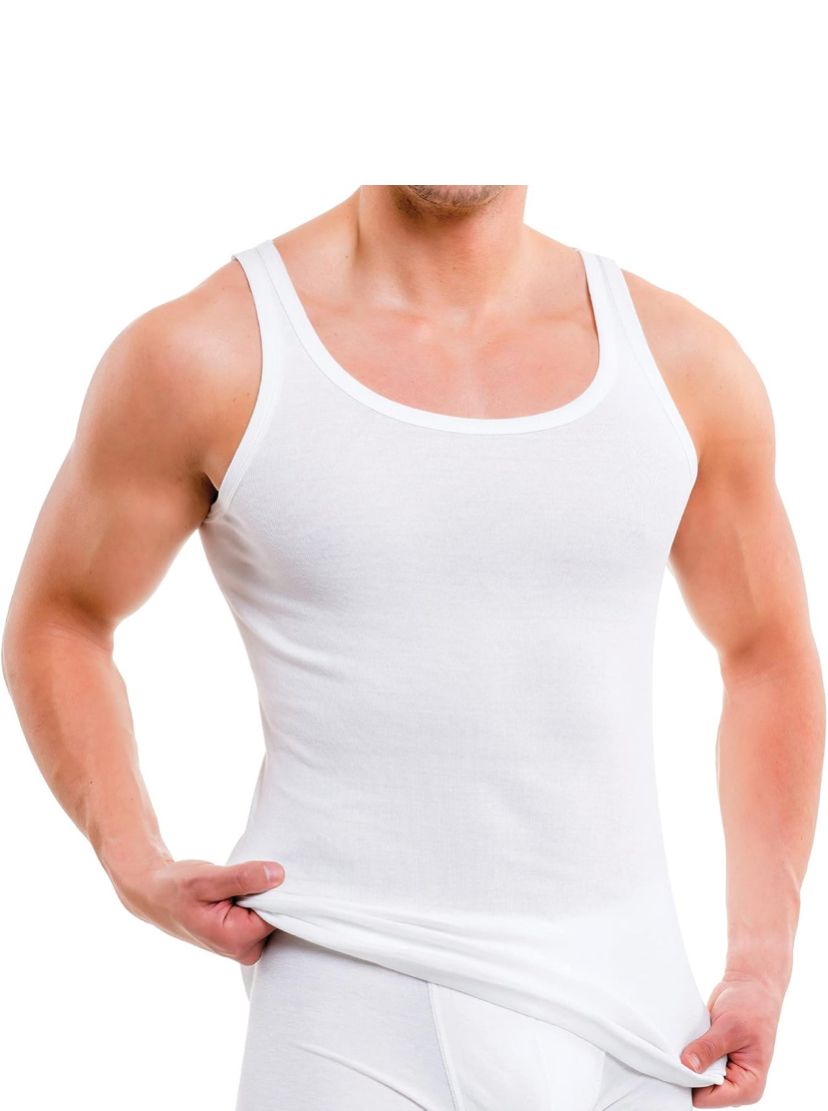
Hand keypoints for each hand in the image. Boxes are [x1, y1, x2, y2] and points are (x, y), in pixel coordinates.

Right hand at [113, 857, 285, 964]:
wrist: (155, 894)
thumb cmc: (176, 887)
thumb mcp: (207, 879)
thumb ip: (242, 878)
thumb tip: (278, 875)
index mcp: (236, 941)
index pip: (279, 914)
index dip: (275, 889)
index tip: (259, 872)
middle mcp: (243, 949)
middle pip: (278, 915)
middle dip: (267, 892)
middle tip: (241, 876)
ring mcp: (244, 944)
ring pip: (271, 912)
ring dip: (261, 893)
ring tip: (235, 884)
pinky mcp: (244, 934)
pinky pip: (263, 913)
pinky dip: (256, 897)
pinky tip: (237, 890)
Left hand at [681, 973, 782, 1105]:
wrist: (751, 988)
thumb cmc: (751, 1007)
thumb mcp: (730, 1027)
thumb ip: (708, 1049)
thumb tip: (687, 1066)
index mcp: (748, 1087)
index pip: (708, 1098)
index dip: (691, 1081)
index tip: (678, 1060)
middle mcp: (736, 1085)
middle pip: (699, 1091)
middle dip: (687, 1071)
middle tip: (675, 1049)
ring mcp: (723, 1074)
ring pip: (694, 1078)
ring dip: (685, 1061)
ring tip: (682, 1042)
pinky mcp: (713, 1061)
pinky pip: (693, 1065)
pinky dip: (686, 1053)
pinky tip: (684, 1040)